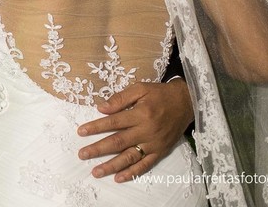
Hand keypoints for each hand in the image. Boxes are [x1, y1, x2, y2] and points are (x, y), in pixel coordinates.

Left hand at [77, 79, 192, 181]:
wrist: (186, 103)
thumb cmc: (160, 94)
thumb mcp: (140, 88)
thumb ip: (120, 98)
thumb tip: (101, 108)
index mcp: (140, 114)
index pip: (113, 122)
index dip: (96, 127)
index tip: (81, 132)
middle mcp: (146, 131)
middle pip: (118, 142)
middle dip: (98, 149)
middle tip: (82, 154)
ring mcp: (153, 143)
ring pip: (130, 157)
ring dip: (111, 166)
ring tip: (96, 172)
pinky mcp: (160, 151)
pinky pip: (145, 165)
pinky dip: (132, 173)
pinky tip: (119, 178)